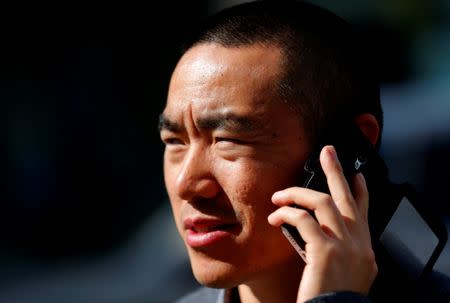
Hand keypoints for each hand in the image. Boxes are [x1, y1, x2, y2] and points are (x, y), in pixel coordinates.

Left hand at [268, 145, 377, 302]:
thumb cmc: (334, 298)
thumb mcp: (348, 273)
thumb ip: (342, 251)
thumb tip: (322, 232)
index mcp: (364, 248)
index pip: (363, 211)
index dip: (360, 190)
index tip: (355, 174)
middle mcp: (358, 244)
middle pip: (346, 197)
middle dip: (336, 170)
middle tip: (327, 151)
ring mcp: (344, 246)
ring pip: (323, 202)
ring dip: (297, 194)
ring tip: (279, 196)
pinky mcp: (325, 251)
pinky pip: (303, 220)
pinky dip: (287, 215)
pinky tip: (275, 218)